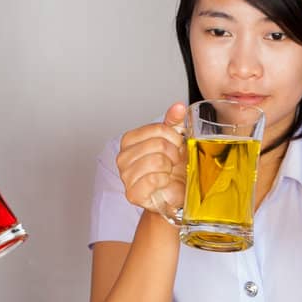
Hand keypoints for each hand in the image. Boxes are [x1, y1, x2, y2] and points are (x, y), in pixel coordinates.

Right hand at [115, 104, 186, 220]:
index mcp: (129, 140)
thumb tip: (178, 106)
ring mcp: (125, 176)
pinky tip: (163, 183)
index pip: (157, 129)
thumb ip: (174, 122)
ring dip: (169, 168)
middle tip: (173, 162)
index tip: (176, 145)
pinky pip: (153, 180)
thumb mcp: (173, 141)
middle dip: (173, 154)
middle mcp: (123, 157)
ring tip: (167, 172)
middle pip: (158, 144)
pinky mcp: (132, 193)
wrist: (172, 195)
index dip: (174, 137)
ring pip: (157, 161)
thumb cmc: (171, 168)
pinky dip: (164, 181)